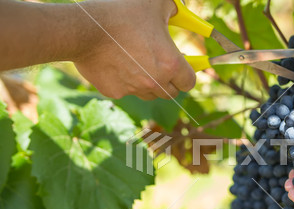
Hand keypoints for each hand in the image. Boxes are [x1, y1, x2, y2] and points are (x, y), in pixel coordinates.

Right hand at [74, 0, 195, 99]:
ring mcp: (134, 90)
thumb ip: (173, 11)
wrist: (84, 29)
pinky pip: (126, 90)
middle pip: (171, 92)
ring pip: (149, 94)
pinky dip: (125, 81)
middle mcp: (155, 82)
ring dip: (150, 84)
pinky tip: (118, 64)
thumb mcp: (156, 4)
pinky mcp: (114, 92)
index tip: (183, 65)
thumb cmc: (122, 14)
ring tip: (140, 63)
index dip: (188, 74)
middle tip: (162, 65)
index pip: (189, 82)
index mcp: (170, 64)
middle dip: (170, 80)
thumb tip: (177, 14)